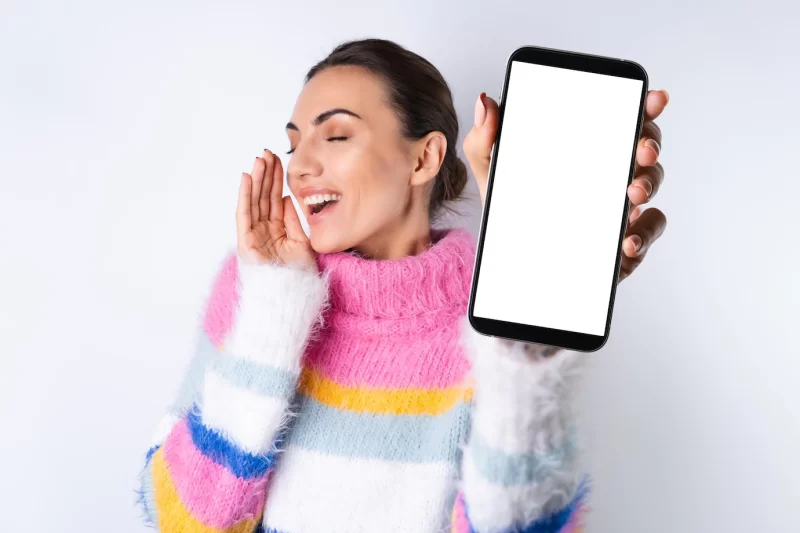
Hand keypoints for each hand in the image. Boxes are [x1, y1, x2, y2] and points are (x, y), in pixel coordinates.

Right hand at [236, 149, 316, 272]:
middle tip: (267, 152)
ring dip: (255, 179)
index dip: (276, 180)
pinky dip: (244, 196)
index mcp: (277, 231)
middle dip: (265, 174)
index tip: (278, 161)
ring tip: (259, 159)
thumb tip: (286, 199)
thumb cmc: (298, 277)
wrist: (291, 298)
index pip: (275, 199)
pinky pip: (244, 214)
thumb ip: (293, 221)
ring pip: (254, 202)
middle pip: (263, 197)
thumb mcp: (302, 244)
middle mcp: (263, 231)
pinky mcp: (246, 242)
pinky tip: (246, 178)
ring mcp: (253, 236)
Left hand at [463, 90, 668, 282]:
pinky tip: (627, 239)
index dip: (644, 105)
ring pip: (651, 185)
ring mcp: (620, 207)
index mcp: (586, 149)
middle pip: (645, 147)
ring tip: (632, 192)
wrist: (511, 262)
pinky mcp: (623, 241)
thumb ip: (484, 140)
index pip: (620, 118)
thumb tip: (486, 102)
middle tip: (642, 149)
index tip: (653, 97)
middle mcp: (610, 173)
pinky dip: (643, 234)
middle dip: (651, 143)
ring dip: (649, 184)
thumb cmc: (513, 211)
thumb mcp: (494, 175)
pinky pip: (646, 233)